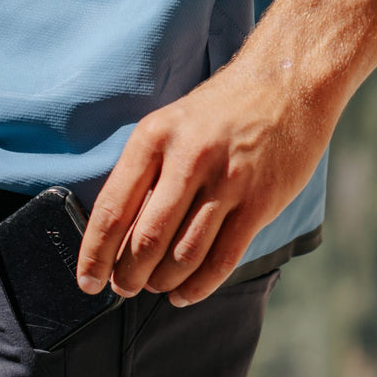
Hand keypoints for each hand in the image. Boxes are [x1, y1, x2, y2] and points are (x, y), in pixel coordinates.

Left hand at [76, 55, 334, 306]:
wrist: (288, 82)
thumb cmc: (219, 112)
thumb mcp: (169, 125)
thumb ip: (144, 174)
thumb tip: (117, 237)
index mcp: (154, 138)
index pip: (113, 209)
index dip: (96, 254)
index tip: (88, 282)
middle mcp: (188, 159)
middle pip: (146, 239)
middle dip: (129, 276)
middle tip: (124, 288)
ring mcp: (228, 182)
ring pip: (183, 255)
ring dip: (162, 282)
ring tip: (155, 288)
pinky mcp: (259, 202)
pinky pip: (222, 259)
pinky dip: (199, 286)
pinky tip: (184, 294)